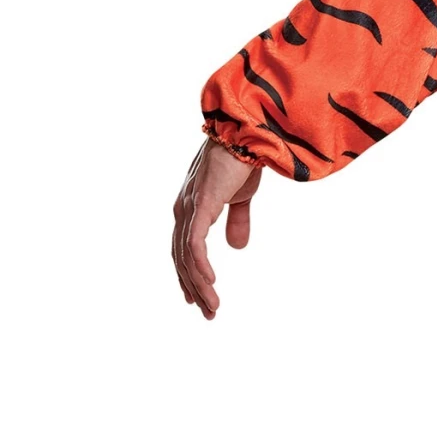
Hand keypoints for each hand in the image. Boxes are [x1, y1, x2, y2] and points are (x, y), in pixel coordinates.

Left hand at [173, 140, 261, 317]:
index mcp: (190, 208)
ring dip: (199, 285)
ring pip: (186, 257)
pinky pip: (193, 244)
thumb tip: (236, 248)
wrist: (246, 133)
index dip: (189, 276)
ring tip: (212, 307)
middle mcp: (182, 210)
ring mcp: (188, 208)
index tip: (197, 299)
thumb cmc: (243, 159)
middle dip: (193, 288)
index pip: (183, 250)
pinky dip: (199, 266)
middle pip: (180, 259)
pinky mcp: (200, 205)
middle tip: (208, 313)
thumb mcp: (241, 197)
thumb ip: (237, 222)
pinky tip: (210, 283)